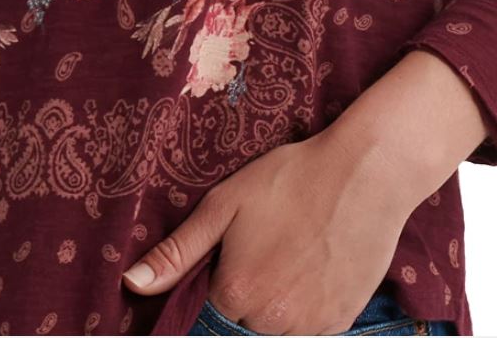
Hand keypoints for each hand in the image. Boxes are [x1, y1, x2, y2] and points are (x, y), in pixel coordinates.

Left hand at [122, 130, 411, 334]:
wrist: (364, 174)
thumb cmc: (289, 181)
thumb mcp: (224, 205)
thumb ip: (177, 252)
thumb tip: (132, 284)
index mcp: (238, 293)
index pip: (207, 309)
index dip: (217, 278)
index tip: (233, 254)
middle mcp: (274, 321)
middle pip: (242, 321)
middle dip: (244, 291)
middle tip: (264, 246)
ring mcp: (314, 325)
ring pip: (276, 327)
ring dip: (275, 302)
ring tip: (290, 252)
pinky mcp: (344, 320)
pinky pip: (310, 326)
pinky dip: (305, 304)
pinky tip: (312, 263)